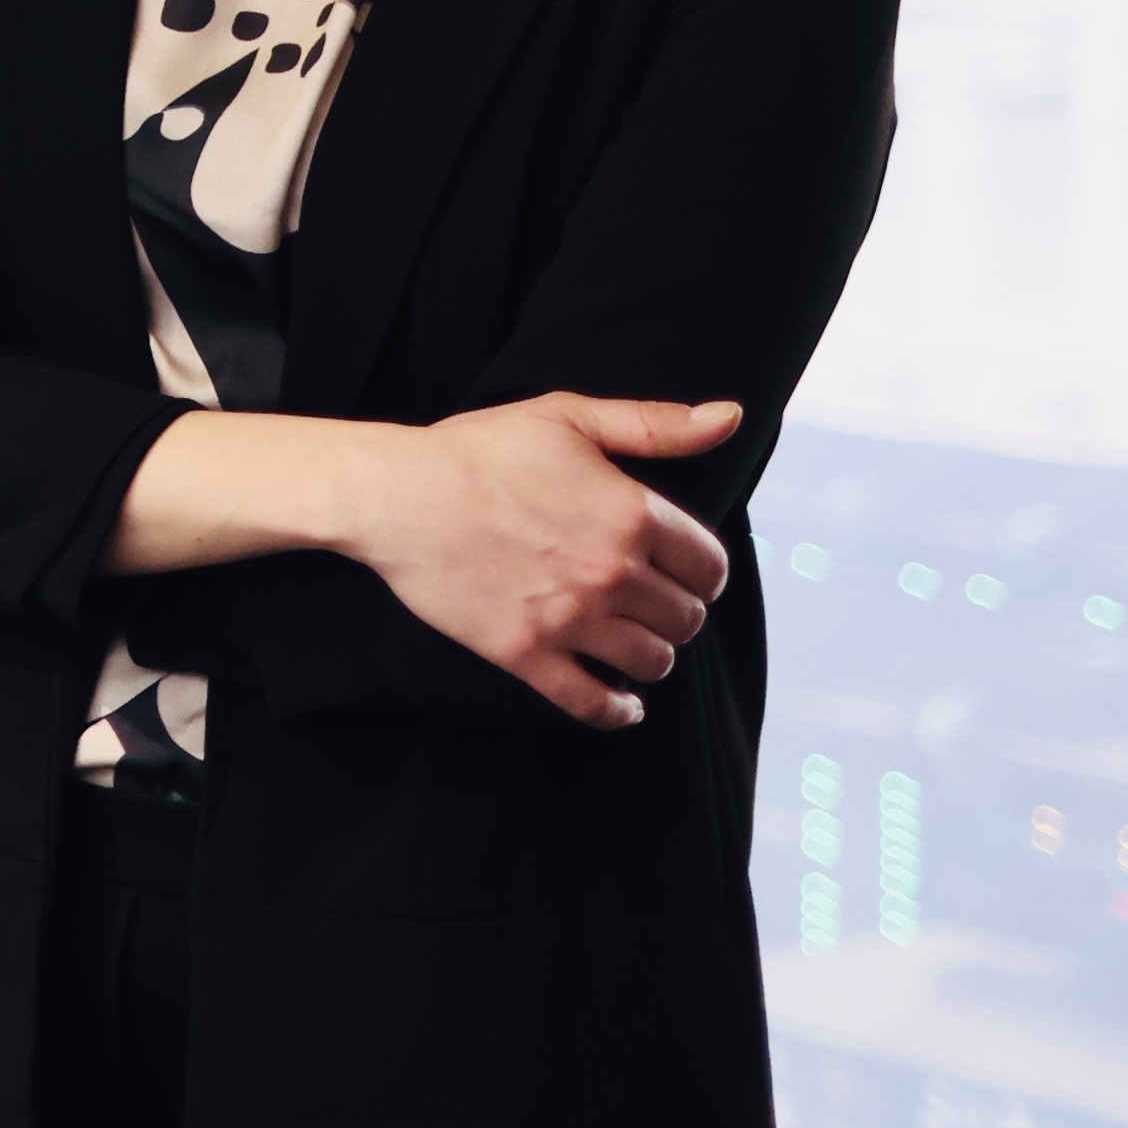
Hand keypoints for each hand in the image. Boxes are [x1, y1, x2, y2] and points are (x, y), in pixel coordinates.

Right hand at [351, 395, 739, 730]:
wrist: (396, 494)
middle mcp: (612, 572)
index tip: (687, 575)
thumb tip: (731, 416)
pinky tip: (623, 705)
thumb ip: (656, 424)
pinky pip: (592, 702)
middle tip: (654, 608)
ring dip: (652, 657)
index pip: (710, 567)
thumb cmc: (478, 450)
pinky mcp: (526, 653)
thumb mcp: (569, 417)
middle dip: (677, 614)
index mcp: (632, 514)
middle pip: (685, 618)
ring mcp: (570, 618)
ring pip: (651, 661)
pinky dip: (617, 711)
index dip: (705, 574)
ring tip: (634, 645)